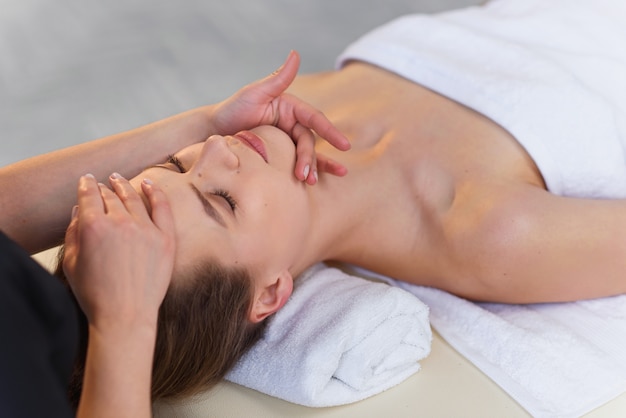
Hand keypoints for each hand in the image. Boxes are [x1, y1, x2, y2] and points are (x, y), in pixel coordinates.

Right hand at [63, 173, 174, 330]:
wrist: (125, 316)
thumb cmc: (94, 294)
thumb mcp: (72, 263)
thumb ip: (73, 232)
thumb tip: (78, 209)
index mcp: (93, 227)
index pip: (89, 196)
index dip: (87, 185)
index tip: (87, 180)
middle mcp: (120, 223)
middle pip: (110, 196)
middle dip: (104, 188)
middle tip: (103, 183)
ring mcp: (146, 229)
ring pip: (134, 198)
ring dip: (125, 186)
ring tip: (119, 180)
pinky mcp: (166, 238)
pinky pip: (162, 207)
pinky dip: (155, 192)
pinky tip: (149, 184)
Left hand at [211, 50, 349, 183]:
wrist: (214, 132)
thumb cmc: (232, 109)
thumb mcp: (254, 93)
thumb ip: (278, 79)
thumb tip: (296, 54)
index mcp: (289, 107)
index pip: (314, 119)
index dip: (329, 131)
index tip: (343, 144)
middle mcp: (291, 123)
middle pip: (308, 142)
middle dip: (308, 158)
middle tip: (303, 175)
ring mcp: (286, 140)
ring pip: (306, 154)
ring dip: (312, 168)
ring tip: (309, 182)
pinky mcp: (280, 154)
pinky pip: (297, 163)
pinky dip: (309, 171)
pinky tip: (315, 183)